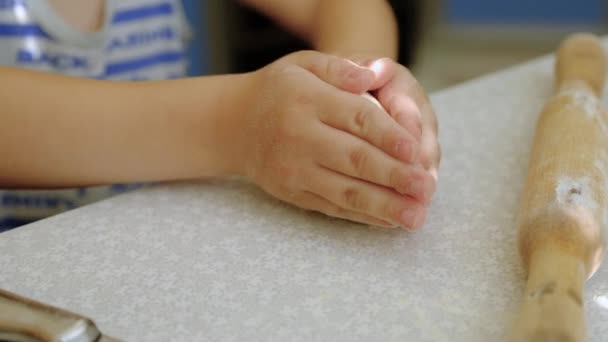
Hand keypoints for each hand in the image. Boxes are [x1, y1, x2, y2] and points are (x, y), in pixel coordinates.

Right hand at [234, 51, 433, 228]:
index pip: (357, 118)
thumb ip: (340, 67)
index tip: (418, 150)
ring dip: (385, 205)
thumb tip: (376, 75)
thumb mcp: (304, 64)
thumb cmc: (279, 91)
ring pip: (346, 191)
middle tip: (427, 188)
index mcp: (307, 100)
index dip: (389, 135)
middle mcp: (299, 137)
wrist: (235, 126)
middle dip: (396, 177)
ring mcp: (295, 170)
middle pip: (356, 159)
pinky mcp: (294, 193)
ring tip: (416, 216)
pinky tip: (389, 220)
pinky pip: (333, 207)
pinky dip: (363, 216)